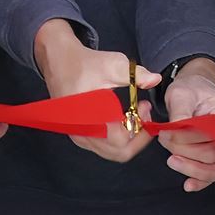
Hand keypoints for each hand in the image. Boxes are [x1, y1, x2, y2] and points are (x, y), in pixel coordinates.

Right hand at [34, 23, 157, 162]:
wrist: (59, 61)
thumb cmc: (83, 63)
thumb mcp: (112, 64)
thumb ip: (136, 74)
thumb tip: (155, 79)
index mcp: (87, 118)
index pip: (120, 141)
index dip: (139, 128)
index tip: (144, 108)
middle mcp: (81, 132)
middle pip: (119, 152)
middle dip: (138, 136)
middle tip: (144, 115)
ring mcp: (79, 135)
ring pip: (112, 152)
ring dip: (130, 137)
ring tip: (135, 114)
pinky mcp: (80, 134)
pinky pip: (104, 147)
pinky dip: (119, 138)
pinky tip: (123, 118)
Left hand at [157, 62, 214, 192]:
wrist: (194, 88)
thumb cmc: (190, 88)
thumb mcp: (181, 94)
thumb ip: (180, 113)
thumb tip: (173, 132)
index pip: (213, 134)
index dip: (189, 138)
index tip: (168, 132)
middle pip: (214, 154)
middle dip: (185, 151)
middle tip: (165, 140)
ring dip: (193, 169)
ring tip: (172, 161)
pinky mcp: (212, 156)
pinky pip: (211, 174)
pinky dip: (200, 181)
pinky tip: (188, 185)